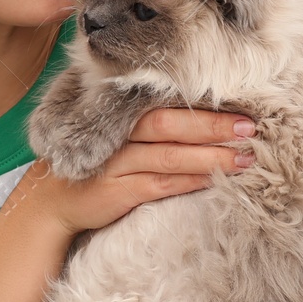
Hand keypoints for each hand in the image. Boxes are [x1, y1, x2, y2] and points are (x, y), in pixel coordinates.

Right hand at [33, 106, 258, 236]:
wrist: (52, 200)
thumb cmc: (95, 160)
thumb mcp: (114, 130)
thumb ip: (146, 116)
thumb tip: (203, 109)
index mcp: (121, 111)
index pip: (167, 100)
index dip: (203, 103)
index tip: (242, 103)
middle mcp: (119, 132)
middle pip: (171, 123)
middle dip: (213, 126)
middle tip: (250, 128)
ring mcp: (117, 162)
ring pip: (170, 156)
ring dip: (210, 157)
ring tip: (244, 158)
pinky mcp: (117, 191)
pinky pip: (160, 184)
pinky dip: (189, 182)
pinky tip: (213, 180)